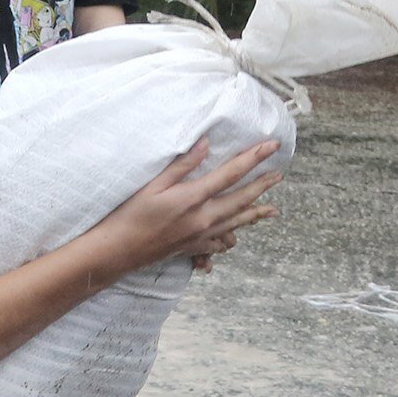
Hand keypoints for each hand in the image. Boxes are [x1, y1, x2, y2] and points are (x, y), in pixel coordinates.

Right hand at [99, 138, 283, 274]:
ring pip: (237, 222)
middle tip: (278, 174)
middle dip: (262, 186)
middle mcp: (204, 219)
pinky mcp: (194, 248)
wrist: (119, 251)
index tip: (271, 146)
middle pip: (242, 199)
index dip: (254, 158)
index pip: (232, 173)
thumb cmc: (130, 215)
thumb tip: (205, 144)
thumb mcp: (153, 185)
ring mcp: (201, 236)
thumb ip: (182, 165)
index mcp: (194, 198)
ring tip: (273, 210)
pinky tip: (237, 235)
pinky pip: (222, 242)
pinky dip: (233, 236)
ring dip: (256, 214)